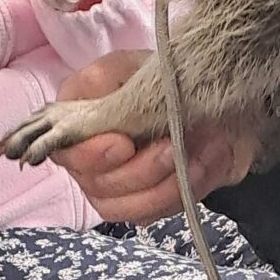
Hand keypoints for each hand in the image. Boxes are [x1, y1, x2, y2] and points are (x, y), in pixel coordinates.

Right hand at [52, 54, 260, 224]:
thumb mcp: (131, 65)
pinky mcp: (144, 202)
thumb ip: (104, 80)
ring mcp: (115, 186)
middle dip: (139, 170)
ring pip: (124, 207)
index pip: (65, 153)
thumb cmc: (164, 77)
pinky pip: (152, 214)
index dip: (92, 156)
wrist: (215, 101)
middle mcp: (88, 161)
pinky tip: (203, 166)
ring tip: (196, 159)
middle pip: (97, 186)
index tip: (124, 144)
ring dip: (162, 187)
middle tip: (173, 147)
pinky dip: (180, 194)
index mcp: (76, 124)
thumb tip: (93, 105)